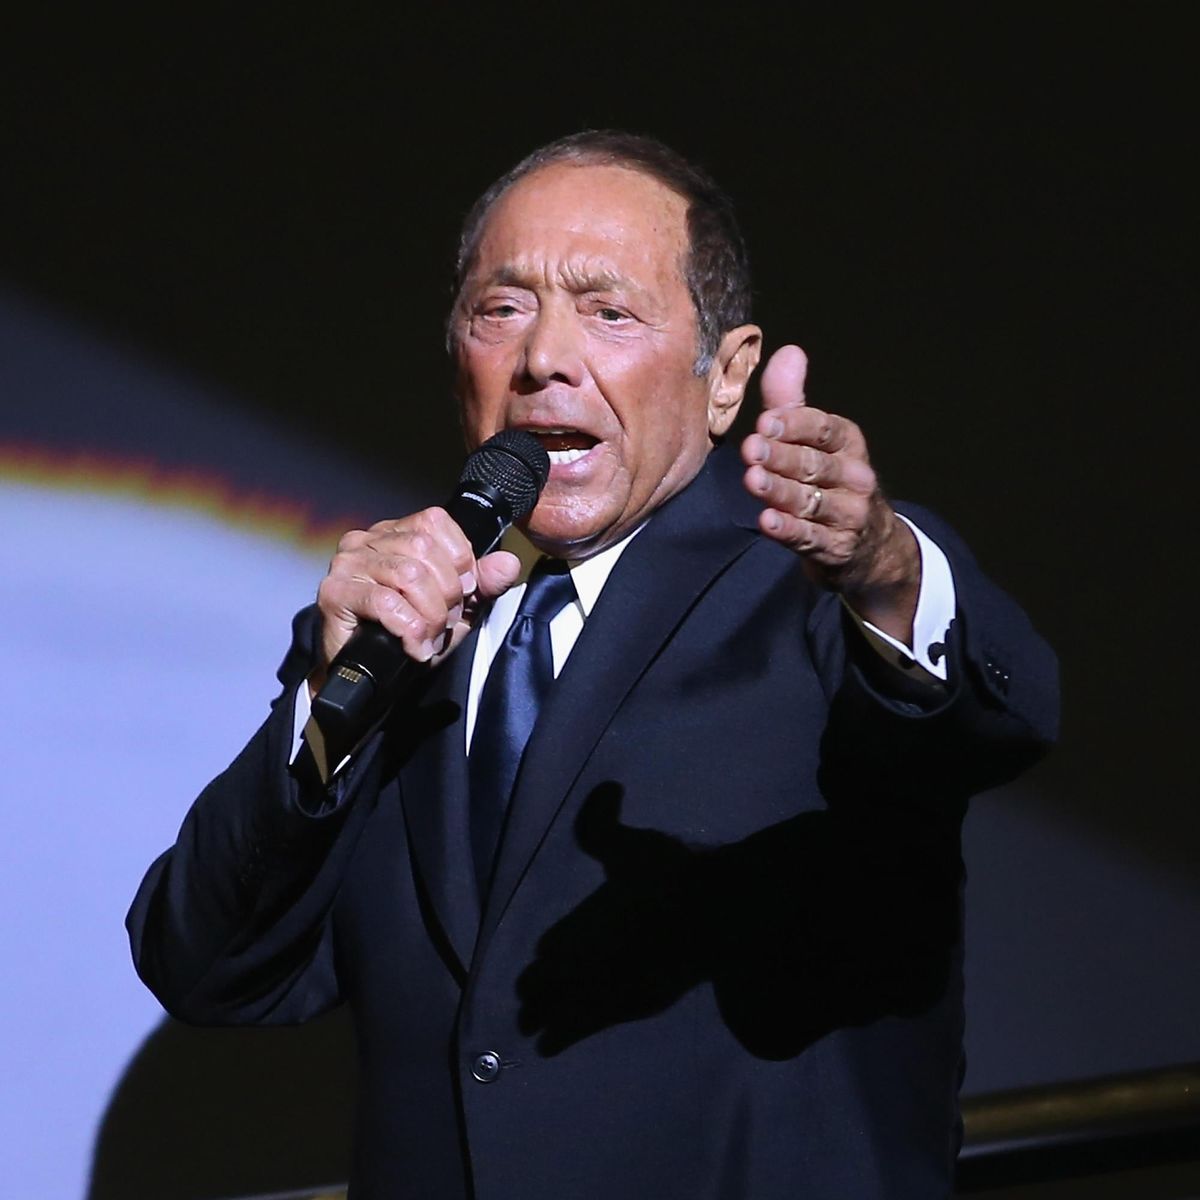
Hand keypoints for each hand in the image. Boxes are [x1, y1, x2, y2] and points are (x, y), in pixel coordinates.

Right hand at [310, 507, 521, 691]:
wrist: (368, 679)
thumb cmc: (407, 637)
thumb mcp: (456, 608)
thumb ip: (483, 583)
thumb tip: (508, 563)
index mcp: (394, 533)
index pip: (434, 521)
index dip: (459, 557)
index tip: (462, 592)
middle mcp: (366, 540)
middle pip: (423, 548)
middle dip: (446, 592)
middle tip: (445, 622)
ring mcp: (347, 564)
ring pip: (408, 575)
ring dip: (430, 614)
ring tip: (429, 636)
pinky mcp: (334, 593)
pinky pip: (386, 603)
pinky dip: (410, 629)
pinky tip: (415, 647)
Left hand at [740, 345, 920, 641]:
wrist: (869, 544)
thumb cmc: (829, 480)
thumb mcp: (814, 439)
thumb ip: (792, 401)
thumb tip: (788, 351)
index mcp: (848, 443)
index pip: (824, 429)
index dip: (795, 425)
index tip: (766, 421)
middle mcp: (854, 477)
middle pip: (815, 464)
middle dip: (782, 457)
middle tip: (751, 449)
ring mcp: (848, 514)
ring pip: (810, 501)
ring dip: (780, 491)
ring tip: (753, 480)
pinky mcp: (836, 548)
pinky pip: (810, 539)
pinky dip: (789, 531)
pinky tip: (768, 522)